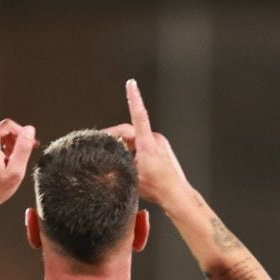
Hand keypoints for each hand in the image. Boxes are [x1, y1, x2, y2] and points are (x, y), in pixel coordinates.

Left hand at [0, 82, 36, 223]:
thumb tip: (30, 130)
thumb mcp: (15, 172)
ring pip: (3, 135)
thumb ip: (24, 149)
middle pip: (5, 127)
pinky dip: (8, 148)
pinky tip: (11, 161)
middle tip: (31, 148)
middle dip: (20, 136)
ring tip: (18, 161)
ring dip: (14, 144)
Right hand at [104, 79, 191, 211]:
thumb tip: (107, 158)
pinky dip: (134, 151)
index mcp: (148, 143)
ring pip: (136, 140)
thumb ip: (119, 162)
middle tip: (103, 147)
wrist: (176, 195)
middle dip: (116, 138)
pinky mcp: (162, 149)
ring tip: (121, 163)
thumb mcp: (131, 176)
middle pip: (130, 131)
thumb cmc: (158, 187)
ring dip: (125, 147)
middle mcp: (156, 140)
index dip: (134, 98)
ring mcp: (160, 144)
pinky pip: (143, 145)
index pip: (139, 115)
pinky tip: (131, 164)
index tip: (131, 84)